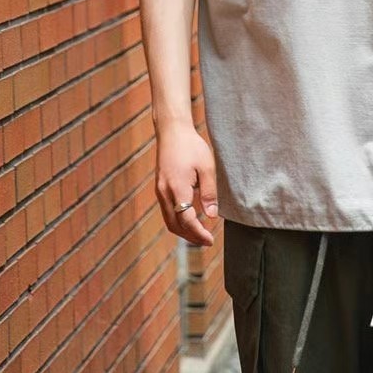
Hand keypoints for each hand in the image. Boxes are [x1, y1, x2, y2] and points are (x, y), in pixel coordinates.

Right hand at [155, 120, 219, 246]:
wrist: (172, 131)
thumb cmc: (191, 146)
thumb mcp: (206, 167)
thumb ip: (209, 192)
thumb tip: (212, 216)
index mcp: (177, 188)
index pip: (187, 220)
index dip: (199, 233)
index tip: (210, 240)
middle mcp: (165, 193)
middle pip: (175, 225)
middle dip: (191, 237)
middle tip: (207, 241)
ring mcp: (160, 191)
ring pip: (169, 221)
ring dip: (184, 231)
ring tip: (200, 233)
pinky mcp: (160, 189)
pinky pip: (167, 212)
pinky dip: (178, 221)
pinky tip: (190, 219)